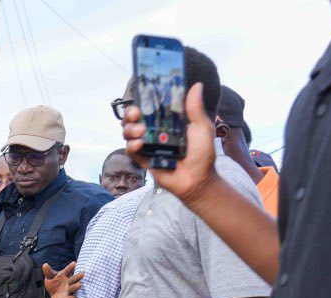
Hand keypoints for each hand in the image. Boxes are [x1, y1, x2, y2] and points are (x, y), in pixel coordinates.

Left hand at [42, 261, 83, 297]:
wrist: (54, 295)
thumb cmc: (53, 283)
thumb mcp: (50, 277)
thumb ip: (48, 272)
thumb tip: (45, 264)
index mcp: (64, 275)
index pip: (67, 270)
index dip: (70, 267)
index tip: (74, 263)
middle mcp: (69, 282)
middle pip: (73, 279)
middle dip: (77, 277)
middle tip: (83, 274)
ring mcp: (69, 290)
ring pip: (73, 288)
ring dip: (76, 286)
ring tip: (80, 284)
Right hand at [124, 82, 216, 203]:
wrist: (198, 180)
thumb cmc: (202, 154)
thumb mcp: (202, 128)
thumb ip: (195, 108)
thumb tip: (197, 85)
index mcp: (167, 122)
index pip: (150, 108)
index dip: (142, 101)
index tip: (142, 96)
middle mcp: (155, 132)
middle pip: (134, 119)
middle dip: (130, 114)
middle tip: (135, 113)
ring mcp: (148, 146)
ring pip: (128, 132)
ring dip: (130, 129)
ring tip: (140, 131)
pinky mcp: (144, 160)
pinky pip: (131, 151)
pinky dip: (132, 146)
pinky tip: (139, 144)